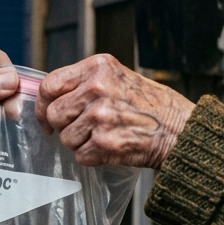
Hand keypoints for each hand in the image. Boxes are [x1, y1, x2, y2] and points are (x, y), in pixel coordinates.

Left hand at [36, 54, 194, 168]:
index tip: (47, 115)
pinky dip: (92, 157)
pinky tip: (110, 148)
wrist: (180, 130)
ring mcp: (100, 116)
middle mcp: (97, 88)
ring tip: (103, 137)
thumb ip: (86, 82)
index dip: (43, 104)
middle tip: (80, 130)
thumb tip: (52, 97)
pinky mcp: (105, 142)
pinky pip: (81, 155)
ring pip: (65, 138)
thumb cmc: (152, 105)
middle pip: (54, 113)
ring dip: (80, 143)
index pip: (50, 84)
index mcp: (98, 67)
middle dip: (63, 126)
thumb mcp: (118, 77)